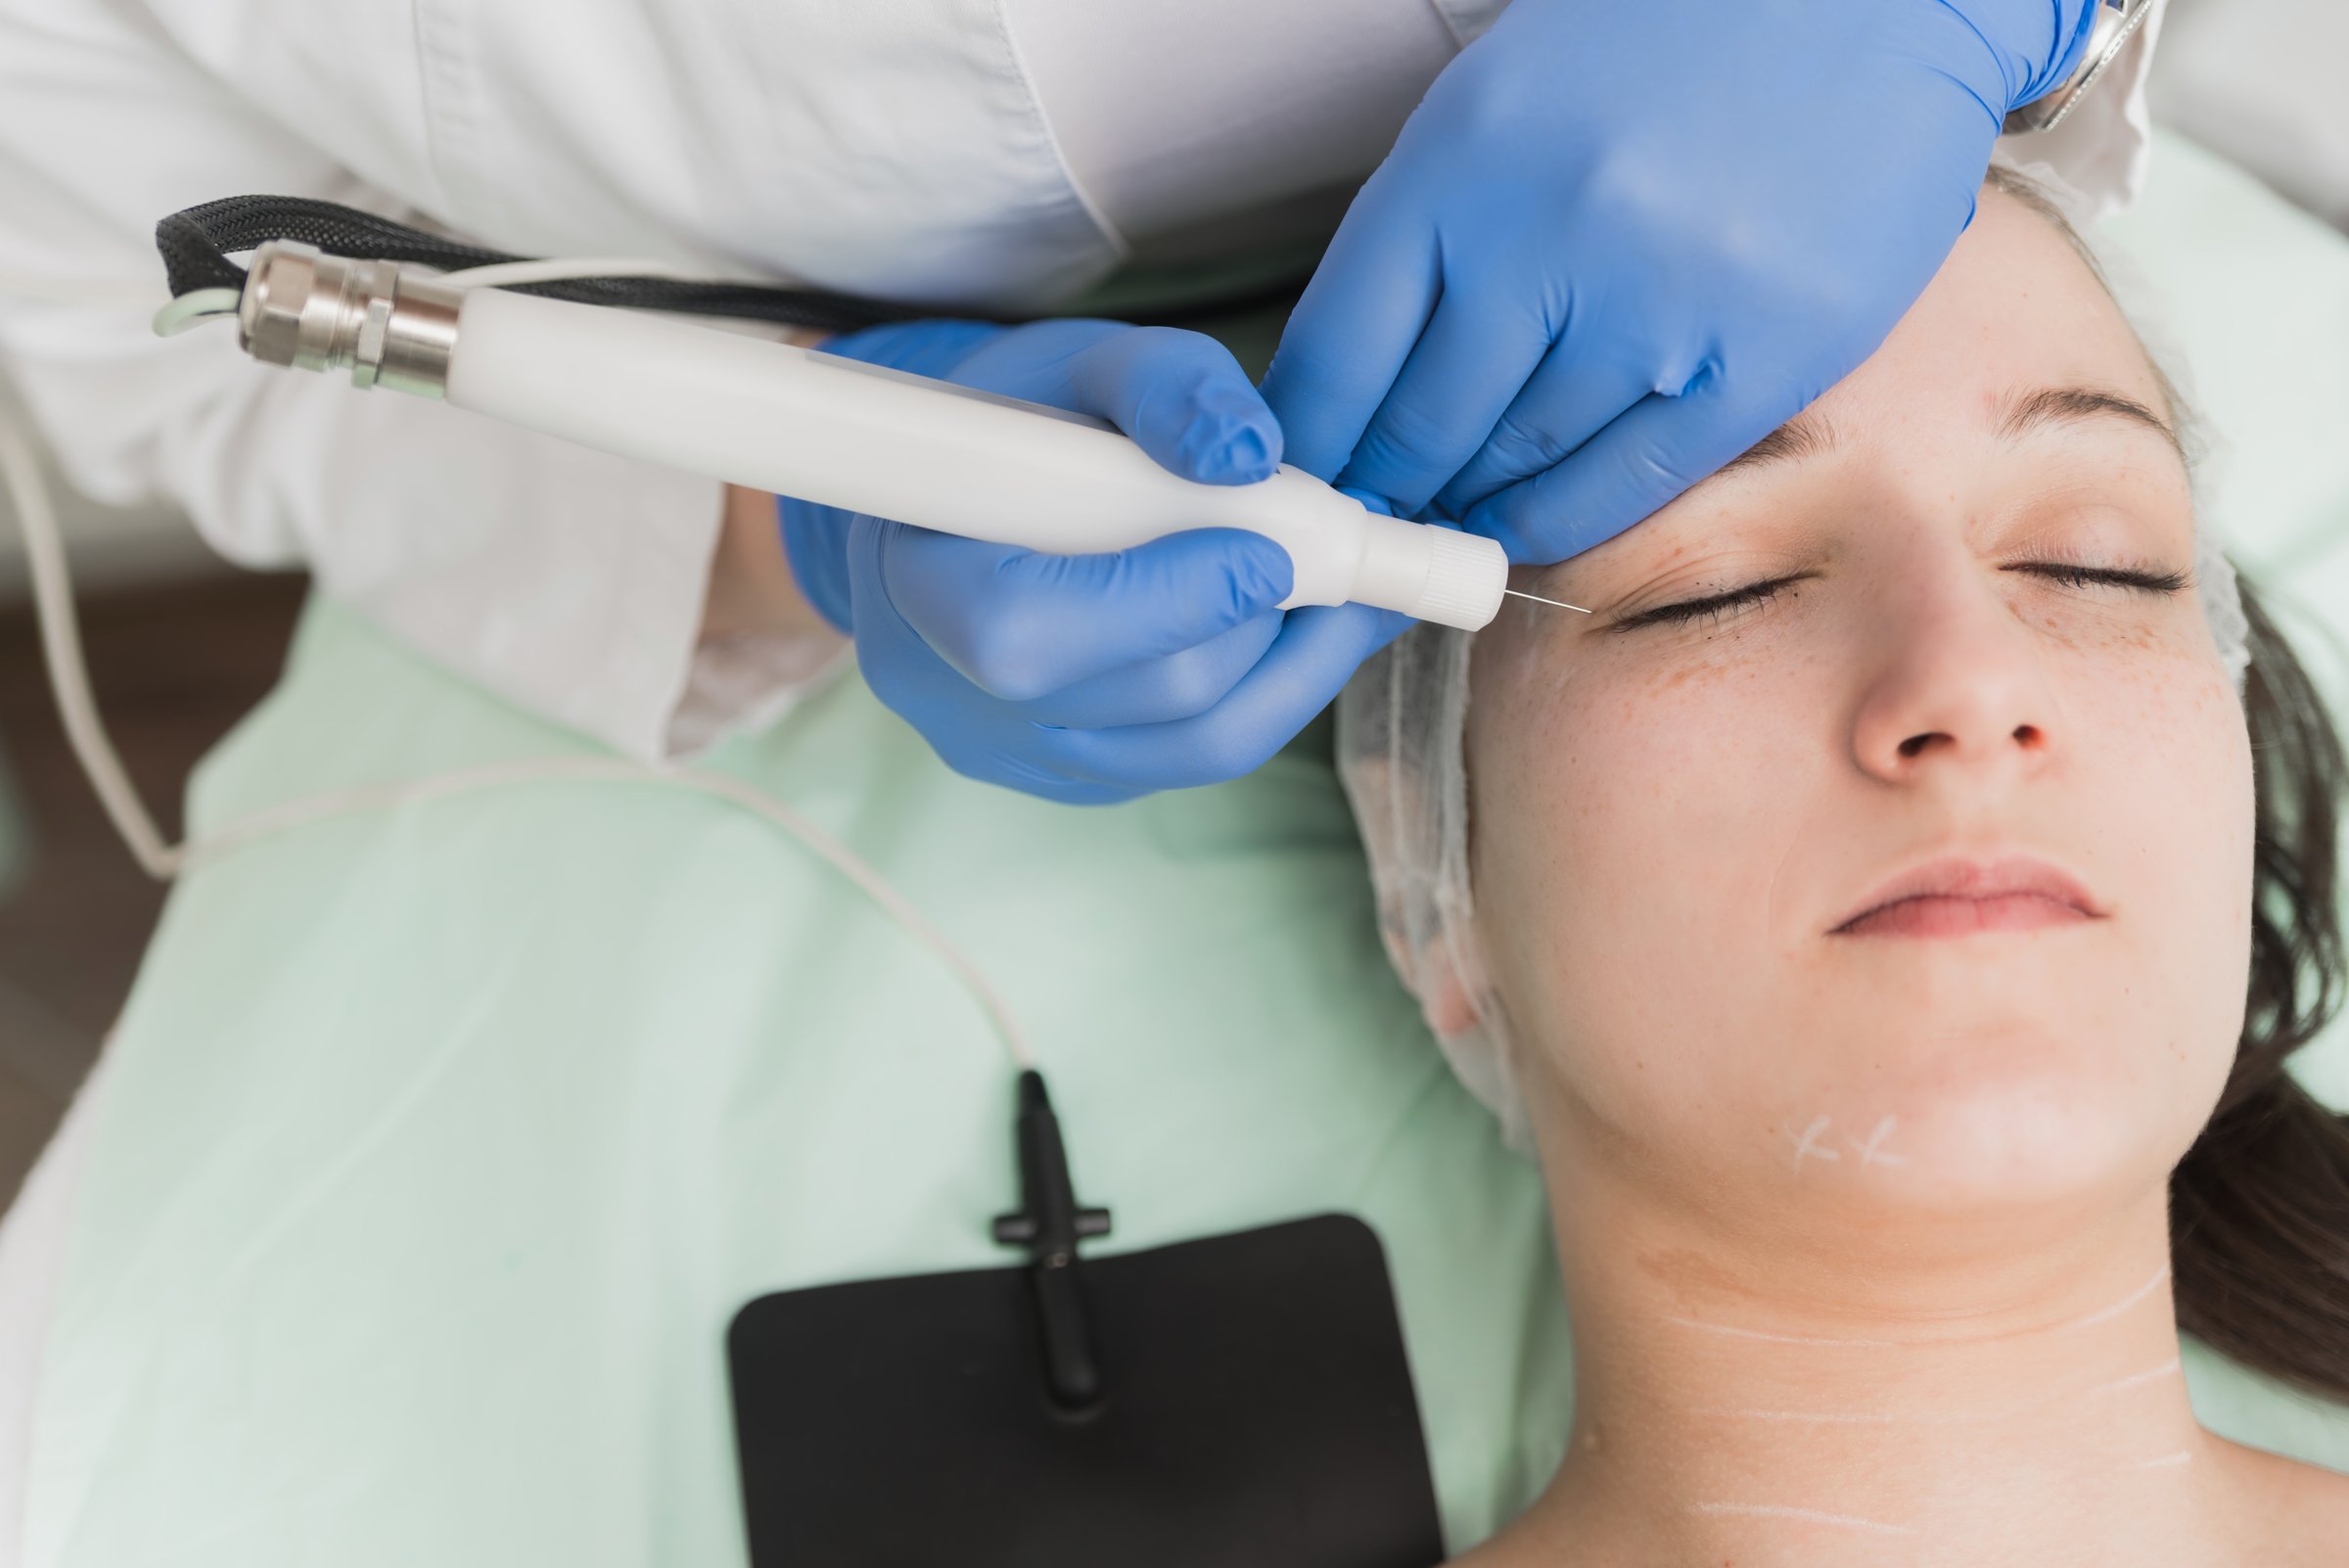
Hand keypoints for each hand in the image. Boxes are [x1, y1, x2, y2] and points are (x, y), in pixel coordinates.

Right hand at [779, 318, 1408, 803]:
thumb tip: (1250, 453)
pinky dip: (1265, 694)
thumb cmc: (1017, 426)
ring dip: (1289, 665)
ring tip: (1331, 590)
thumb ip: (1165, 384)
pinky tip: (1288, 627)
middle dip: (1261, 623)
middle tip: (1329, 559)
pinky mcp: (1077, 780)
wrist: (962, 501)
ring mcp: (1020, 754)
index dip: (1175, 596)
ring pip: (1196, 745)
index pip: (1041, 633)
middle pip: (1153, 694)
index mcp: (924, 585)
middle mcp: (957, 696)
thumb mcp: (1079, 363)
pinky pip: (1196, 761)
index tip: (1268, 544)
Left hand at [1260, 0, 2099, 561]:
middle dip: (1389, 484)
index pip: (1340, 353)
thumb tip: (1358, 389)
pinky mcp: (1761, 357)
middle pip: (1425, 424)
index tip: (1302, 479)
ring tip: (1454, 515)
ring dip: (1474, 502)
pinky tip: (1532, 524)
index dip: (1311, 439)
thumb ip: (1428, 239)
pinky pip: (1634, 478)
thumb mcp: (1501, 109)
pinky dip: (1567, 518)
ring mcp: (1659, 305)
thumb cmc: (1668, 44)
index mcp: (1460, 167)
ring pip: (1523, 462)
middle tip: (1375, 516)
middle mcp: (1550, 239)